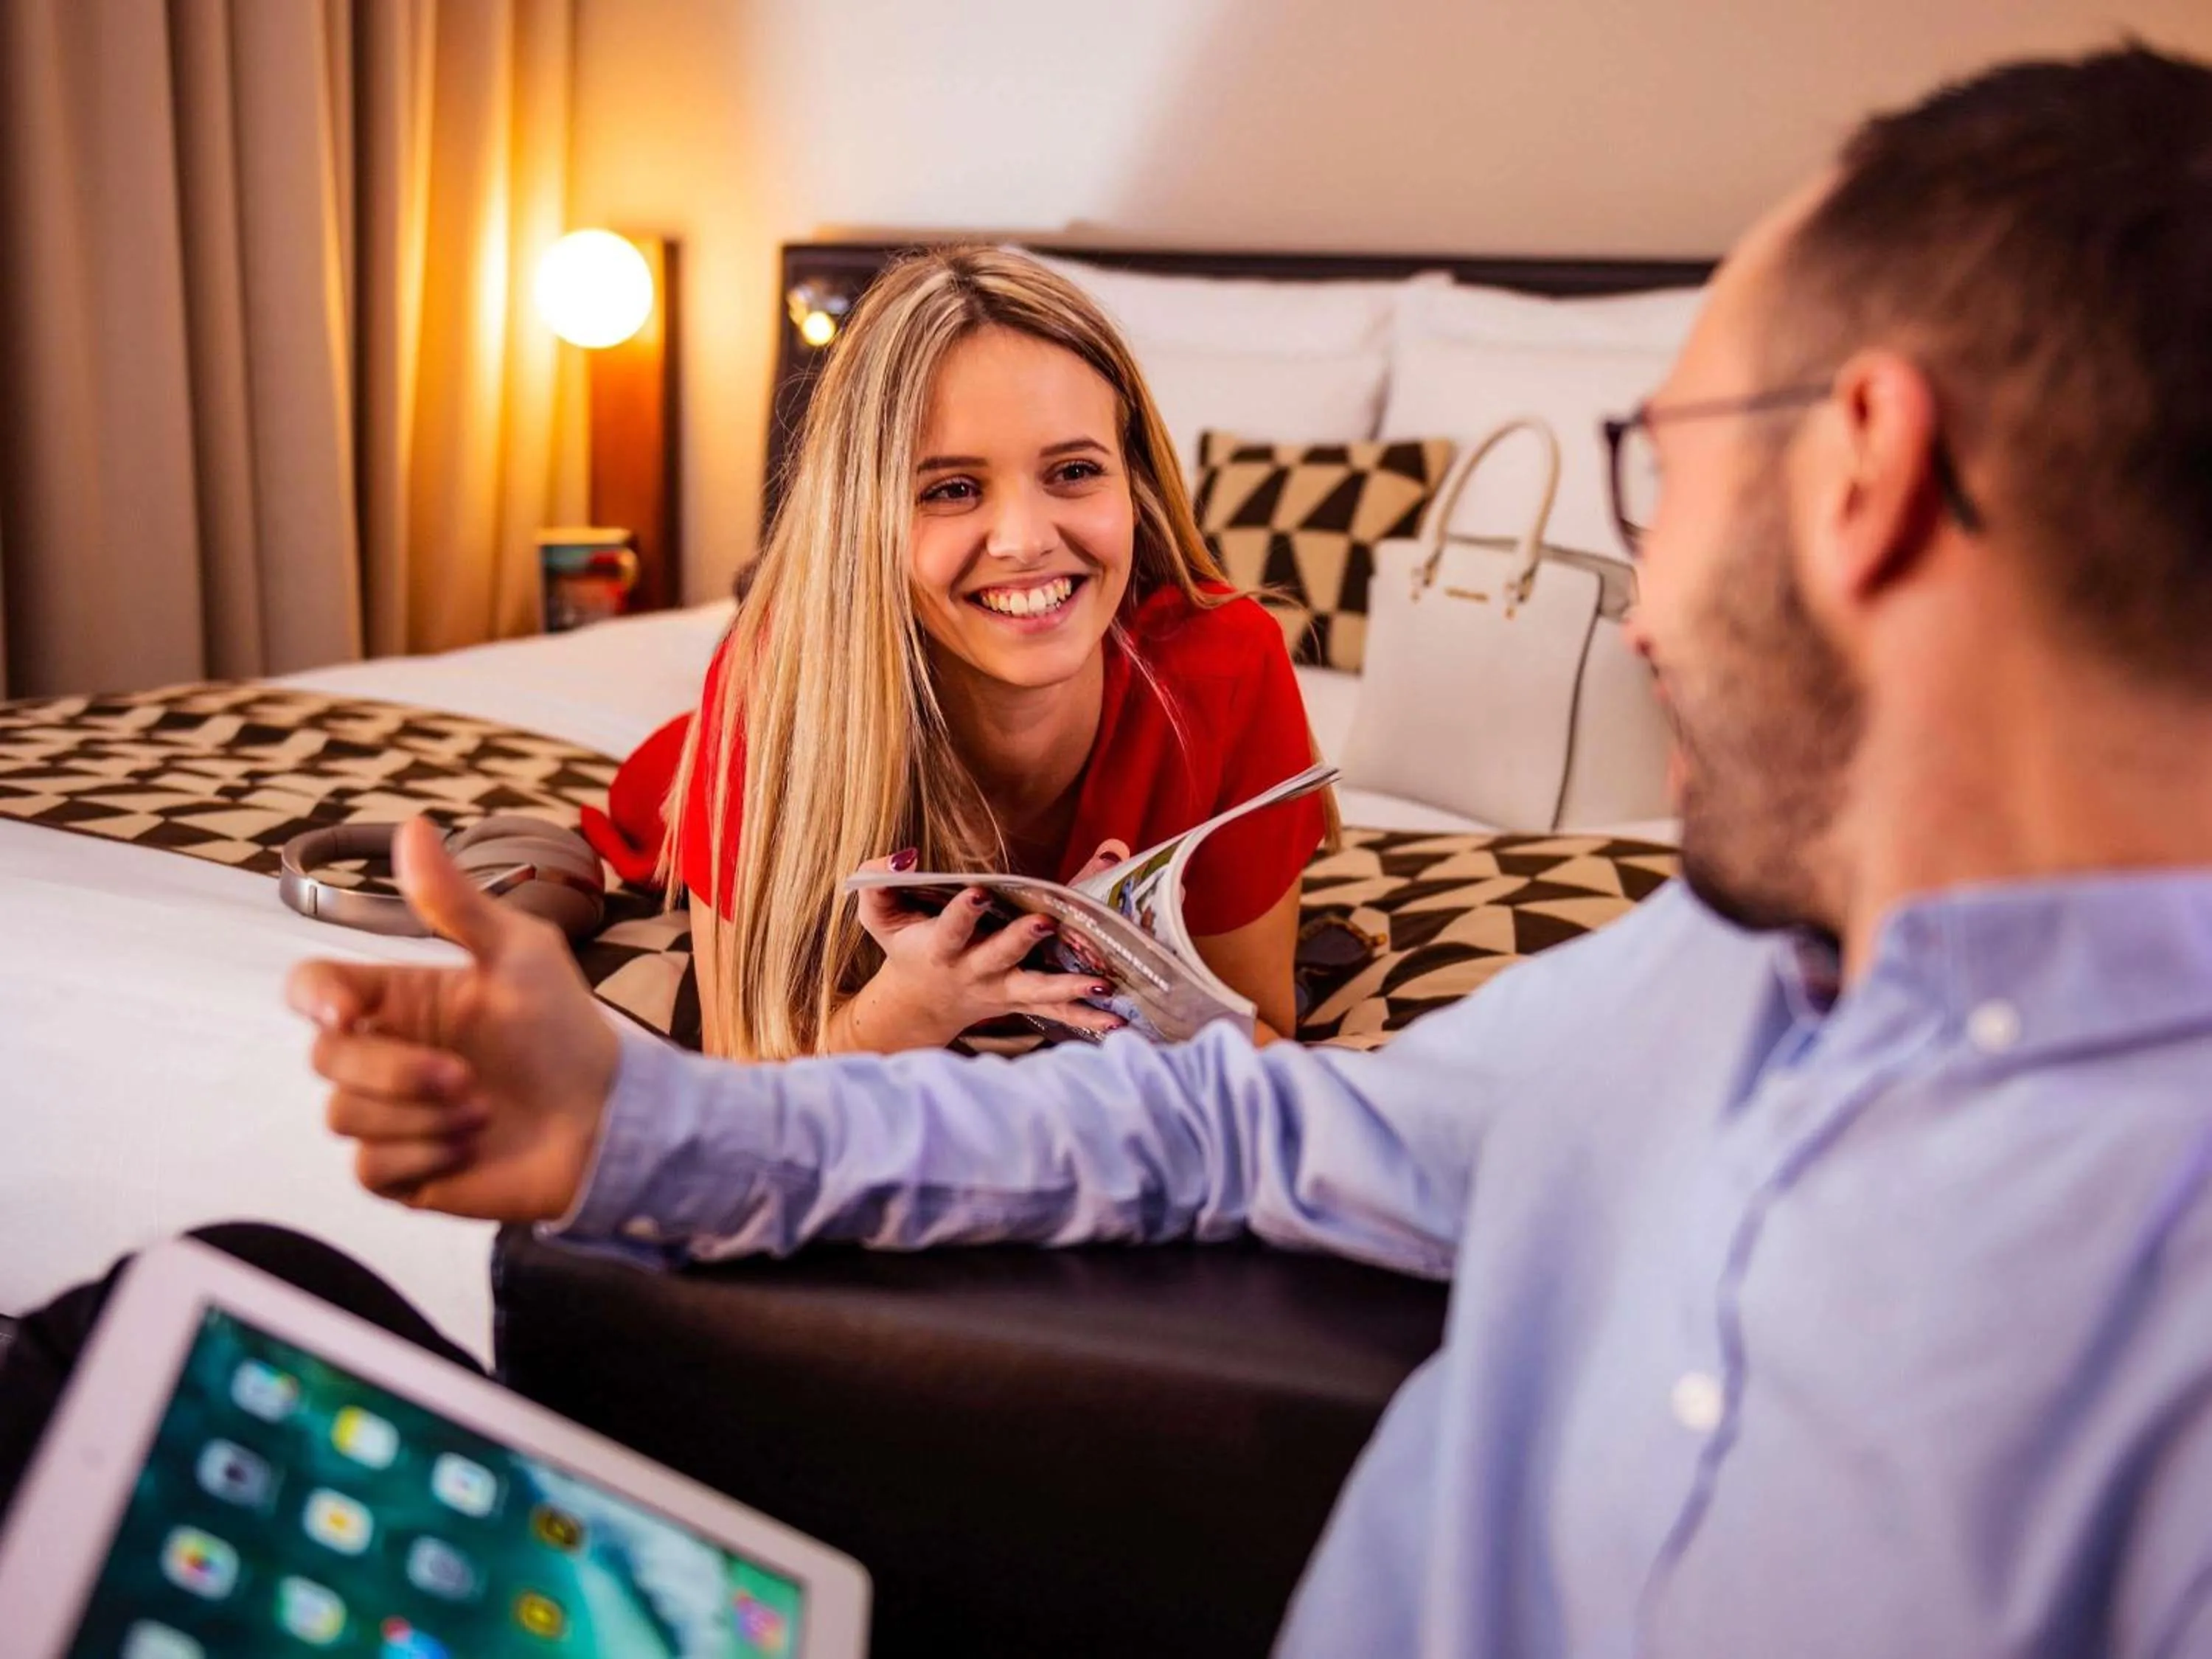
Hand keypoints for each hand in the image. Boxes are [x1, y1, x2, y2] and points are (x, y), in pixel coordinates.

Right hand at [285, 817, 618, 1220]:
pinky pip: (368, 1169)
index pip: (314, 989)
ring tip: (487, 1112)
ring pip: (344, 1116)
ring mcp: (388, 1115)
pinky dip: (424, 1156)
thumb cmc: (566, 1030)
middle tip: (470, 1079)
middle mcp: (384, 1053)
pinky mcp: (401, 1172)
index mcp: (400, 998)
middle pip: (325, 1057)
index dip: (314, 999)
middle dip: (397, 1072)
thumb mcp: (520, 953)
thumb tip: (412, 825)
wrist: (606, 1118)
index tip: (349, 1015)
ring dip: (422, 1117)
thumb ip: (456, 901)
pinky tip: (473, 1146)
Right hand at [836, 838, 1130, 1051]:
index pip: (950, 929)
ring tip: (1102, 982)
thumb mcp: (880, 914)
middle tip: (1045, 921)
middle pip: (999, 957)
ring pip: (1037, 991)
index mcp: (940, 948)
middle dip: (1020, 939)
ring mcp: (1003, 991)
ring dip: (1070, 987)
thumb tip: (906, 857)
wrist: (922, 1002)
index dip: (962, 912)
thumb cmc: (907, 945)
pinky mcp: (1025, 1002)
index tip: (979, 892)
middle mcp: (975, 972)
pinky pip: (1059, 1013)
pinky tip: (1119, 1015)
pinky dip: (1089, 1015)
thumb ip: (877, 881)